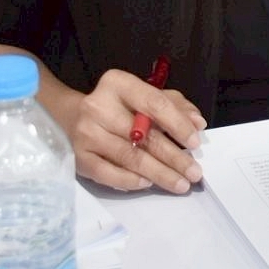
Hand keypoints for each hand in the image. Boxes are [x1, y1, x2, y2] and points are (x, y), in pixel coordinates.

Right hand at [43, 70, 205, 192]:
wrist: (72, 116)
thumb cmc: (119, 106)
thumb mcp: (147, 95)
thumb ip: (175, 105)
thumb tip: (197, 123)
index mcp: (118, 84)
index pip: (154, 103)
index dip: (178, 124)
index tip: (196, 143)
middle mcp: (98, 107)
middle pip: (143, 136)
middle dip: (174, 157)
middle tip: (194, 172)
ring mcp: (86, 133)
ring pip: (129, 158)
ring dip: (159, 174)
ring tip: (181, 184)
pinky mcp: (78, 157)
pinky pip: (107, 173)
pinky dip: (130, 180)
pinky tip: (148, 184)